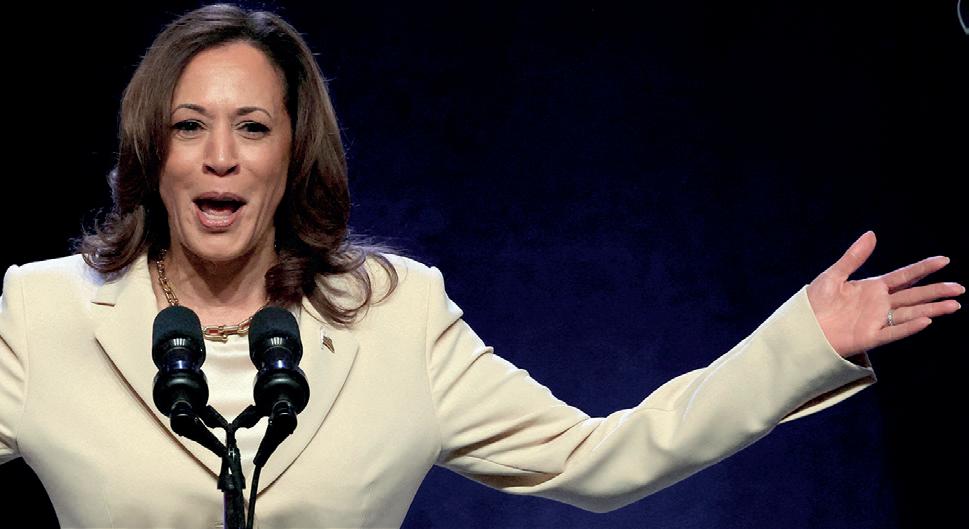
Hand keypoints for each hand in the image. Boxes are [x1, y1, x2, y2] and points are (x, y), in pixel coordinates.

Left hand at [806, 231, 963, 357]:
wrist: (801, 327)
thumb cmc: (814, 302)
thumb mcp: (834, 275)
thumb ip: (854, 257)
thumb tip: (872, 234)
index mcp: (872, 288)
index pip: (904, 276)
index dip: (923, 268)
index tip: (944, 260)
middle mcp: (879, 304)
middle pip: (914, 295)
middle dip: (936, 291)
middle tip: (960, 287)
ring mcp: (877, 321)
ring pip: (910, 313)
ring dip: (932, 309)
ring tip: (954, 304)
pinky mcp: (869, 337)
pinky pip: (893, 332)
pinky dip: (909, 327)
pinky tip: (926, 320)